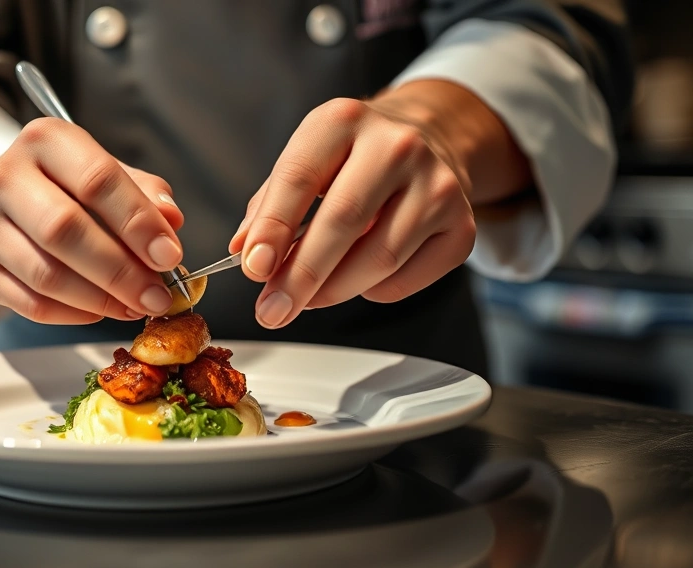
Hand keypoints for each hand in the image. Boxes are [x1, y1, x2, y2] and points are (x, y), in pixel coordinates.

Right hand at [0, 118, 184, 323]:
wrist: (14, 201)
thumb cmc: (73, 188)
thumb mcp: (113, 175)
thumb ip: (145, 195)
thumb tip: (169, 222)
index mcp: (46, 140)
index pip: (96, 180)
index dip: (137, 223)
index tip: (169, 256)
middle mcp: (4, 176)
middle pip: (64, 229)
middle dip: (120, 270)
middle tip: (156, 296)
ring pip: (46, 274)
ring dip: (100, 299)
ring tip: (134, 307)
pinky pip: (29, 303)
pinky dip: (72, 314)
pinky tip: (100, 310)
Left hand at [230, 81, 530, 328]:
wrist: (429, 138)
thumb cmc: (353, 157)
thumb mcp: (306, 159)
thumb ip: (269, 206)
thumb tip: (244, 252)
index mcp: (343, 120)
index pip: (300, 178)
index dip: (273, 229)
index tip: (253, 269)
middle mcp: (396, 145)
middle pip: (343, 222)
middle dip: (301, 276)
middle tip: (272, 310)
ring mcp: (437, 185)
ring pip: (378, 259)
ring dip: (333, 291)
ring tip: (306, 300)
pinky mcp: (461, 225)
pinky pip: (406, 280)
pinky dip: (372, 292)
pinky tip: (359, 280)